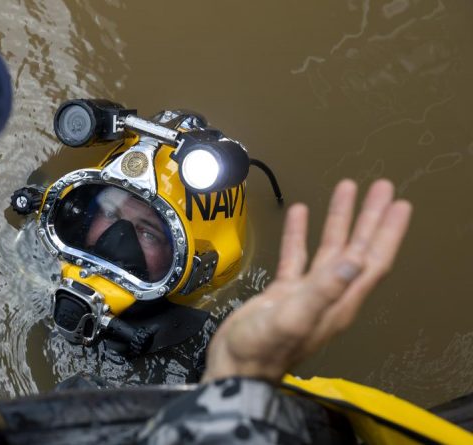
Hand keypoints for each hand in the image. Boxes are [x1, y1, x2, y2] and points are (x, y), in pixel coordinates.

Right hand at [202, 179, 411, 382]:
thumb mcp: (295, 317)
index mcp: (339, 301)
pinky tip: (299, 214)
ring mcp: (307, 292)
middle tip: (381, 187)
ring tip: (346, 190)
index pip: (372, 260)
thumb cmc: (263, 349)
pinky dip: (300, 234)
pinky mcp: (284, 294)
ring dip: (339, 220)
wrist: (234, 367)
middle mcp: (330, 294)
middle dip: (370, 218)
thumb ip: (324, 289)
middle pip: (357, 249)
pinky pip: (297, 257)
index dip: (387, 233)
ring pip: (330, 249)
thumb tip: (354, 260)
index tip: (399, 204)